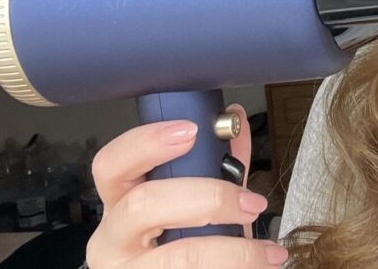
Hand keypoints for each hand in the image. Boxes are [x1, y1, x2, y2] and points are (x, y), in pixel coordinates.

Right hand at [85, 104, 288, 267]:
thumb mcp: (192, 205)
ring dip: (234, 251)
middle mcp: (112, 238)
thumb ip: (213, 165)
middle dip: (209, 198)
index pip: (111, 165)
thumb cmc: (180, 246)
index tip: (191, 131)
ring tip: (266, 252)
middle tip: (251, 203)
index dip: (146, 143)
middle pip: (144, 205)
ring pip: (179, 256)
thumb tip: (236, 123)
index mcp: (119, 204)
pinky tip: (259, 266)